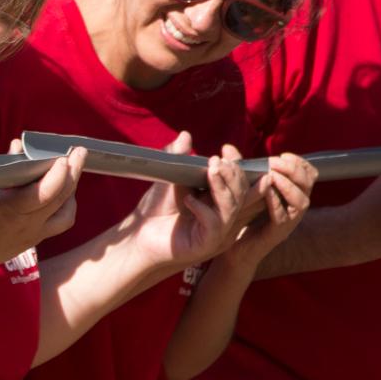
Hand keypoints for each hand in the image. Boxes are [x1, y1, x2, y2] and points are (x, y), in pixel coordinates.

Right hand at [0, 145, 82, 264]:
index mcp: (8, 209)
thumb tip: (19, 146)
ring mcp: (32, 236)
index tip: (63, 155)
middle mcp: (25, 225)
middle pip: (61, 197)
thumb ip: (3, 169)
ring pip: (66, 214)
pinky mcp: (33, 242)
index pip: (45, 191)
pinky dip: (65, 206)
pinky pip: (59, 223)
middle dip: (73, 172)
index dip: (59, 172)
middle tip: (79, 152)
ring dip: (72, 192)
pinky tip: (60, 195)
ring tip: (70, 173)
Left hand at [125, 134, 254, 268]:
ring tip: (211, 171)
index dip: (238, 164)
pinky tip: (188, 200)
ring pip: (232, 207)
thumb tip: (185, 135)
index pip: (240, 180)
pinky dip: (204, 209)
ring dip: (222, 187)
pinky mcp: (206, 244)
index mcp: (219, 198)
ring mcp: (217, 231)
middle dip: (233, 174)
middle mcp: (223, 214)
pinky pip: (215, 224)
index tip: (226, 149)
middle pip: (243, 192)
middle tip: (217, 160)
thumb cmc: (155, 209)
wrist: (138, 235)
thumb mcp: (168, 180)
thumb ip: (177, 158)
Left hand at [226, 152, 315, 263]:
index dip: (299, 163)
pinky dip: (276, 203)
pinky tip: (267, 193)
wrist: (231, 251)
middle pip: (308, 185)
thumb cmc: (237, 217)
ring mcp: (288, 223)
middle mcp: (293, 209)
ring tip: (272, 175)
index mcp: (290, 196)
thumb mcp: (239, 189)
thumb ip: (237, 169)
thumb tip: (227, 147)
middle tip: (276, 162)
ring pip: (302, 202)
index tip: (282, 155)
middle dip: (294, 170)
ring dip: (288, 186)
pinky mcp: (276, 235)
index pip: (308, 175)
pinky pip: (284, 218)